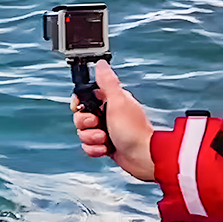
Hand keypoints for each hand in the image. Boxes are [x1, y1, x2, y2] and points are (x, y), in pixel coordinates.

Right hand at [72, 60, 154, 181]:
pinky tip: (106, 149)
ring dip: (91, 138)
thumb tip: (101, 64)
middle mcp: (107, 114)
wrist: (143, 157)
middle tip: (98, 124)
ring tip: (105, 139)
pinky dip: (95, 149)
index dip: (79, 103)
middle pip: (80, 116)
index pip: (85, 97)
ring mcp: (106, 130)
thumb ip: (107, 82)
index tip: (82, 108)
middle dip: (86, 124)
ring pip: (83, 133)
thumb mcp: (118, 102)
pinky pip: (88, 146)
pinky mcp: (105, 145)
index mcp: (111, 100)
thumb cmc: (134, 131)